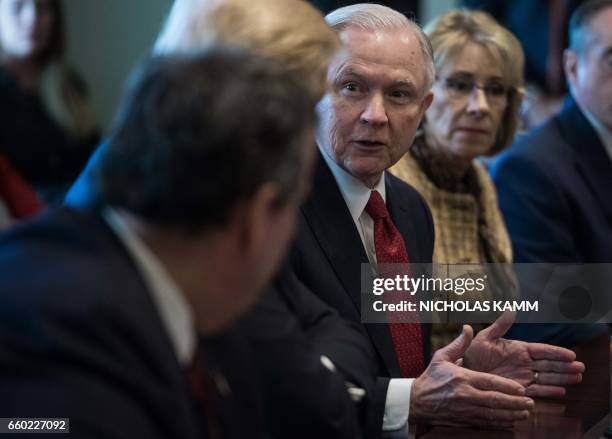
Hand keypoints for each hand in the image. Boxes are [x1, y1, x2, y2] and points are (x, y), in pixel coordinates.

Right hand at [410, 325, 532, 428]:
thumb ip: (459, 344)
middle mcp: (465, 394)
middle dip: (515, 402)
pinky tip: (511, 421)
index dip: (508, 386)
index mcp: (462, 377)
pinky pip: (486, 423)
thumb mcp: (442, 357)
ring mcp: (465, 409)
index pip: (490, 382)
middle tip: (530, 403)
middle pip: (496, 400)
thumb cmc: (431, 377)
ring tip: (526, 413)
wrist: (416, 401)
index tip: (522, 388)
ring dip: (512, 414)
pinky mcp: (464, 420)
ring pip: (494, 414)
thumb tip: (468, 327)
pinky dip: (501, 423)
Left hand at [463, 312, 584, 397]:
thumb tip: (511, 309)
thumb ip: (500, 326)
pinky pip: (537, 390)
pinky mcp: (519, 389)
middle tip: (581, 368)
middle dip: (565, 366)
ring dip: (562, 378)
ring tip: (577, 378)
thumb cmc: (473, 354)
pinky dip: (549, 391)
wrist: (465, 373)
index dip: (557, 353)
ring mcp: (523, 376)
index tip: (571, 354)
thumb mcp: (485, 338)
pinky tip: (561, 392)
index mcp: (518, 349)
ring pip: (547, 377)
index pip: (542, 350)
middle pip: (549, 364)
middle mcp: (524, 363)